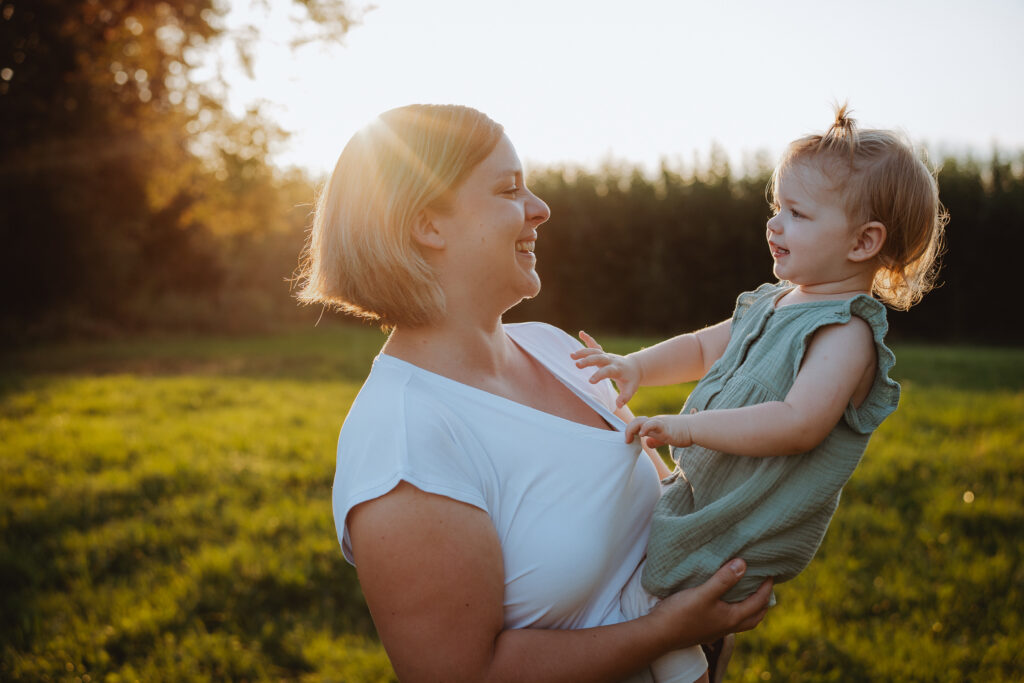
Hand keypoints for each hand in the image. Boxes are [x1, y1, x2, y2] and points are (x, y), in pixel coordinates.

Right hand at [571, 330, 642, 406]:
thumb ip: (625, 397)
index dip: (599, 375)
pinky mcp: (603, 353)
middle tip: (577, 365)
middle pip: (599, 358)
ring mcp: (606, 355)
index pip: (608, 371)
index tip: (590, 381)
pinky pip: (595, 345)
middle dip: (588, 361)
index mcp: (618, 369)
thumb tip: (619, 404)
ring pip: (595, 351)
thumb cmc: (631, 379)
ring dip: (584, 352)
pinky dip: (588, 339)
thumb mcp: (631, 389)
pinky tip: (581, 333)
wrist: (634, 367)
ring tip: (572, 356)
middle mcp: (611, 360)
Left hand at [624, 414, 692, 447]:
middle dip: (627, 430)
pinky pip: (652, 424)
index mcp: (654, 424)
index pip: (638, 423)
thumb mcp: (666, 437)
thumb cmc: (683, 433)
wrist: (696, 428)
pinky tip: (642, 435)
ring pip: (640, 421)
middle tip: (626, 441)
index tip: (628, 441)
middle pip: (635, 420)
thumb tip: (648, 443)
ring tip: (629, 440)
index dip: (630, 431)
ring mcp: (659, 423)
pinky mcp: (665, 427)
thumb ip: (657, 440)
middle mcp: (655, 422)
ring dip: (631, 430)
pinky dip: (644, 428)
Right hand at [647, 559, 772, 650]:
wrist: (658, 634)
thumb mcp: (703, 593)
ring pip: (742, 621)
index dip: (767, 588)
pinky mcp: (706, 629)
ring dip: (751, 609)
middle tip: (765, 586)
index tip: (771, 573)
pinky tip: (724, 602)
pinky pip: (729, 620)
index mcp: (732, 618)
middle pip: (755, 617)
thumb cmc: (681, 614)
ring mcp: (716, 629)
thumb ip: (723, 579)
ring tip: (748, 594)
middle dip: (764, 602)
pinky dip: (735, 611)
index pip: (758, 602)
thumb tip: (743, 564)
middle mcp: (728, 626)